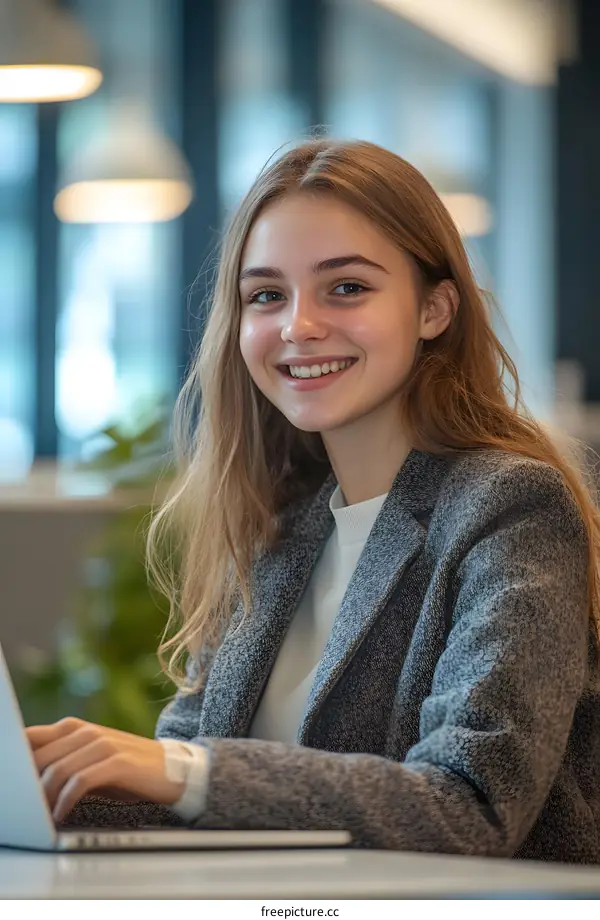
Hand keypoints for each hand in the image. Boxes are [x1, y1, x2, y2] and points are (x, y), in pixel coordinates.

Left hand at [25, 717, 184, 822]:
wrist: (172, 770)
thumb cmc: (126, 769)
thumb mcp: (89, 760)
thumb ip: (60, 760)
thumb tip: (23, 778)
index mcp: (74, 728)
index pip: (29, 737)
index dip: (15, 761)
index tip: (12, 785)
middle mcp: (86, 731)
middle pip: (39, 757)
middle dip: (27, 786)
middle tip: (25, 809)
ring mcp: (103, 744)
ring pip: (57, 769)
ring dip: (44, 798)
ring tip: (41, 817)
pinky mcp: (117, 761)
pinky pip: (80, 782)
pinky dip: (65, 801)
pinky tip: (61, 815)